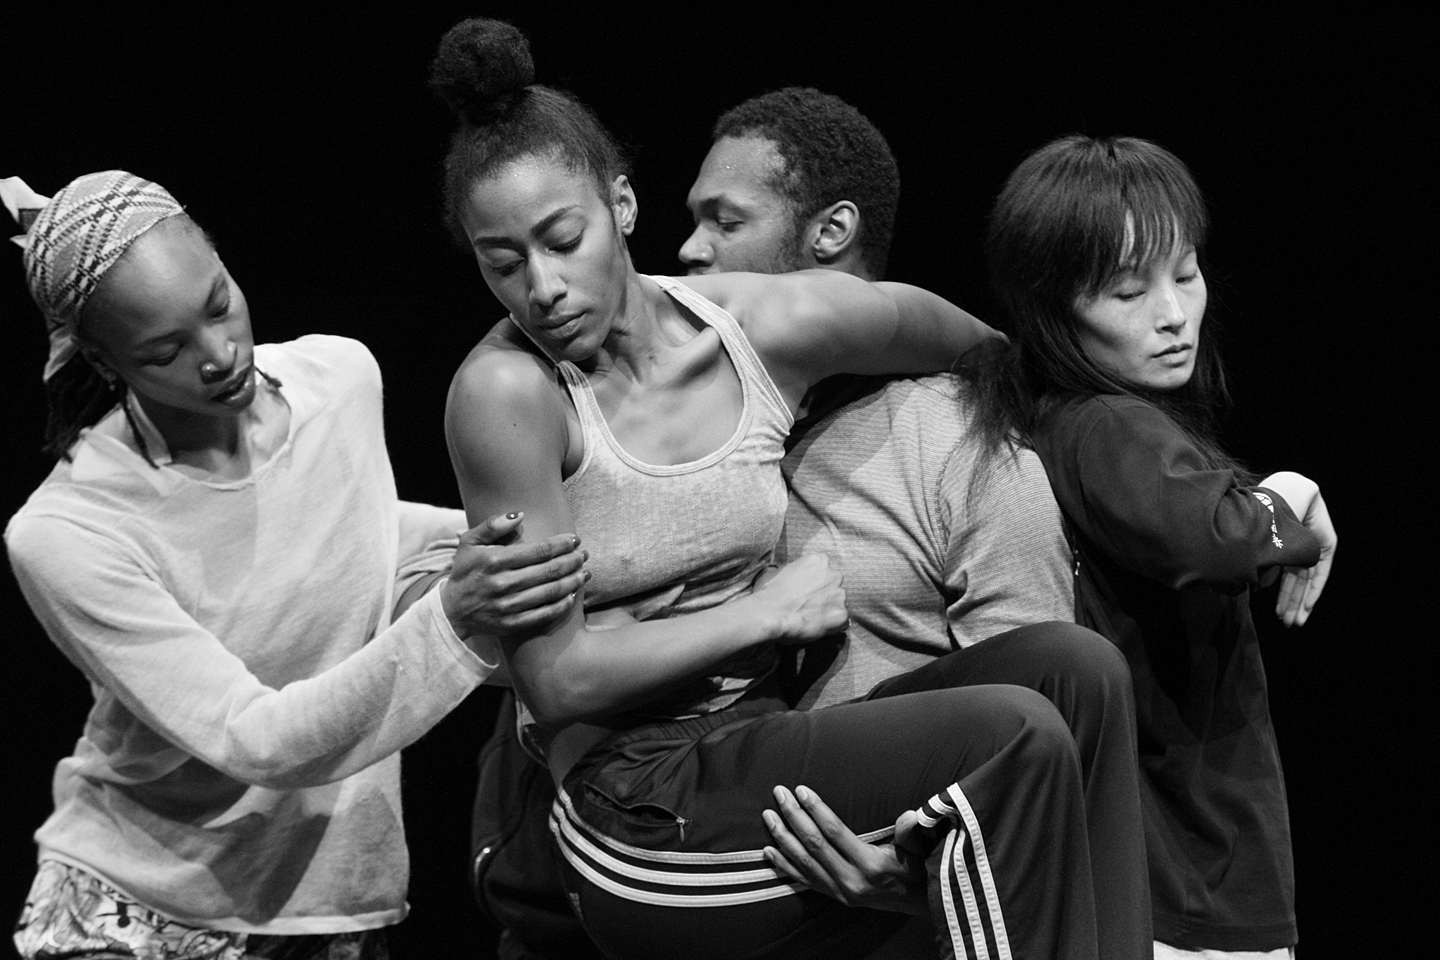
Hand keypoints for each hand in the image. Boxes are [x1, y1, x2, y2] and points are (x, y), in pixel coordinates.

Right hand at [441, 512, 588, 637]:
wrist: (451, 611)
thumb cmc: (465, 571)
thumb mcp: (470, 542)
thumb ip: (493, 525)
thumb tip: (519, 515)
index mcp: (495, 560)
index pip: (538, 550)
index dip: (561, 544)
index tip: (574, 539)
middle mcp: (503, 584)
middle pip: (549, 571)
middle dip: (572, 560)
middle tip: (584, 554)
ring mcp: (508, 606)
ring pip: (551, 592)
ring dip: (573, 581)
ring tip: (585, 572)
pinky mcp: (512, 624)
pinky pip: (544, 614)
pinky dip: (562, 604)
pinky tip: (573, 594)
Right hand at [750, 554, 847, 643]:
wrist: (769, 614)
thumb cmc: (769, 594)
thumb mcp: (777, 571)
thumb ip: (793, 572)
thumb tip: (790, 577)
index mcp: (819, 560)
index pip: (823, 570)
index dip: (814, 583)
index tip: (806, 591)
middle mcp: (834, 575)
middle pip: (834, 585)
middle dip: (825, 595)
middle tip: (809, 606)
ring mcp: (840, 595)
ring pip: (838, 604)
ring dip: (828, 610)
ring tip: (811, 619)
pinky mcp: (842, 615)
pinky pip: (842, 622)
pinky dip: (832, 626)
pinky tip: (816, 627)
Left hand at [762, 785, 926, 913]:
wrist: (917, 903)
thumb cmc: (916, 869)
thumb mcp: (918, 850)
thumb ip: (910, 833)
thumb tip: (910, 815)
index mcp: (870, 864)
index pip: (835, 832)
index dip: (816, 809)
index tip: (801, 790)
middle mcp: (851, 880)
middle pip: (813, 844)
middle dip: (793, 816)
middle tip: (779, 793)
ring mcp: (839, 891)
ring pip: (803, 862)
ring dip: (783, 837)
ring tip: (768, 815)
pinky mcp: (834, 896)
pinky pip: (803, 879)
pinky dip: (784, 865)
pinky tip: (768, 851)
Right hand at [1276, 488, 1335, 626]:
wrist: (1285, 495)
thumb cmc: (1265, 516)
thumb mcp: (1263, 547)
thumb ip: (1265, 566)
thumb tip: (1261, 585)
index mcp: (1281, 544)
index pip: (1284, 575)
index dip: (1282, 596)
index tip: (1279, 615)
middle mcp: (1298, 546)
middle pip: (1296, 581)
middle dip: (1292, 603)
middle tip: (1289, 623)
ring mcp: (1313, 546)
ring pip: (1307, 579)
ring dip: (1301, 601)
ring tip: (1295, 621)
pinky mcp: (1327, 544)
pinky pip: (1321, 572)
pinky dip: (1314, 589)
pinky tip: (1308, 606)